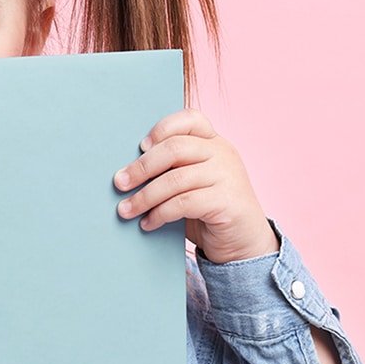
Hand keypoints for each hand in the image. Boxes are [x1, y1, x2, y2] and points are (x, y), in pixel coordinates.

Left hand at [112, 108, 277, 264]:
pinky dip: (159, 214)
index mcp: (214, 142)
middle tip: (119, 183)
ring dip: (144, 196)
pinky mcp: (226, 202)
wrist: (245, 244)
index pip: (190, 119)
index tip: (140, 147)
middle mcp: (223, 154)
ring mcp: (228, 177)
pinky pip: (183, 203)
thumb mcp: (190, 183)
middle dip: (141, 167)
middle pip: (175, 148)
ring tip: (125, 210)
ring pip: (175, 179)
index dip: (162, 129)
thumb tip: (126, 172)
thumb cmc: (209, 211)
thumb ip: (171, 170)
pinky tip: (148, 223)